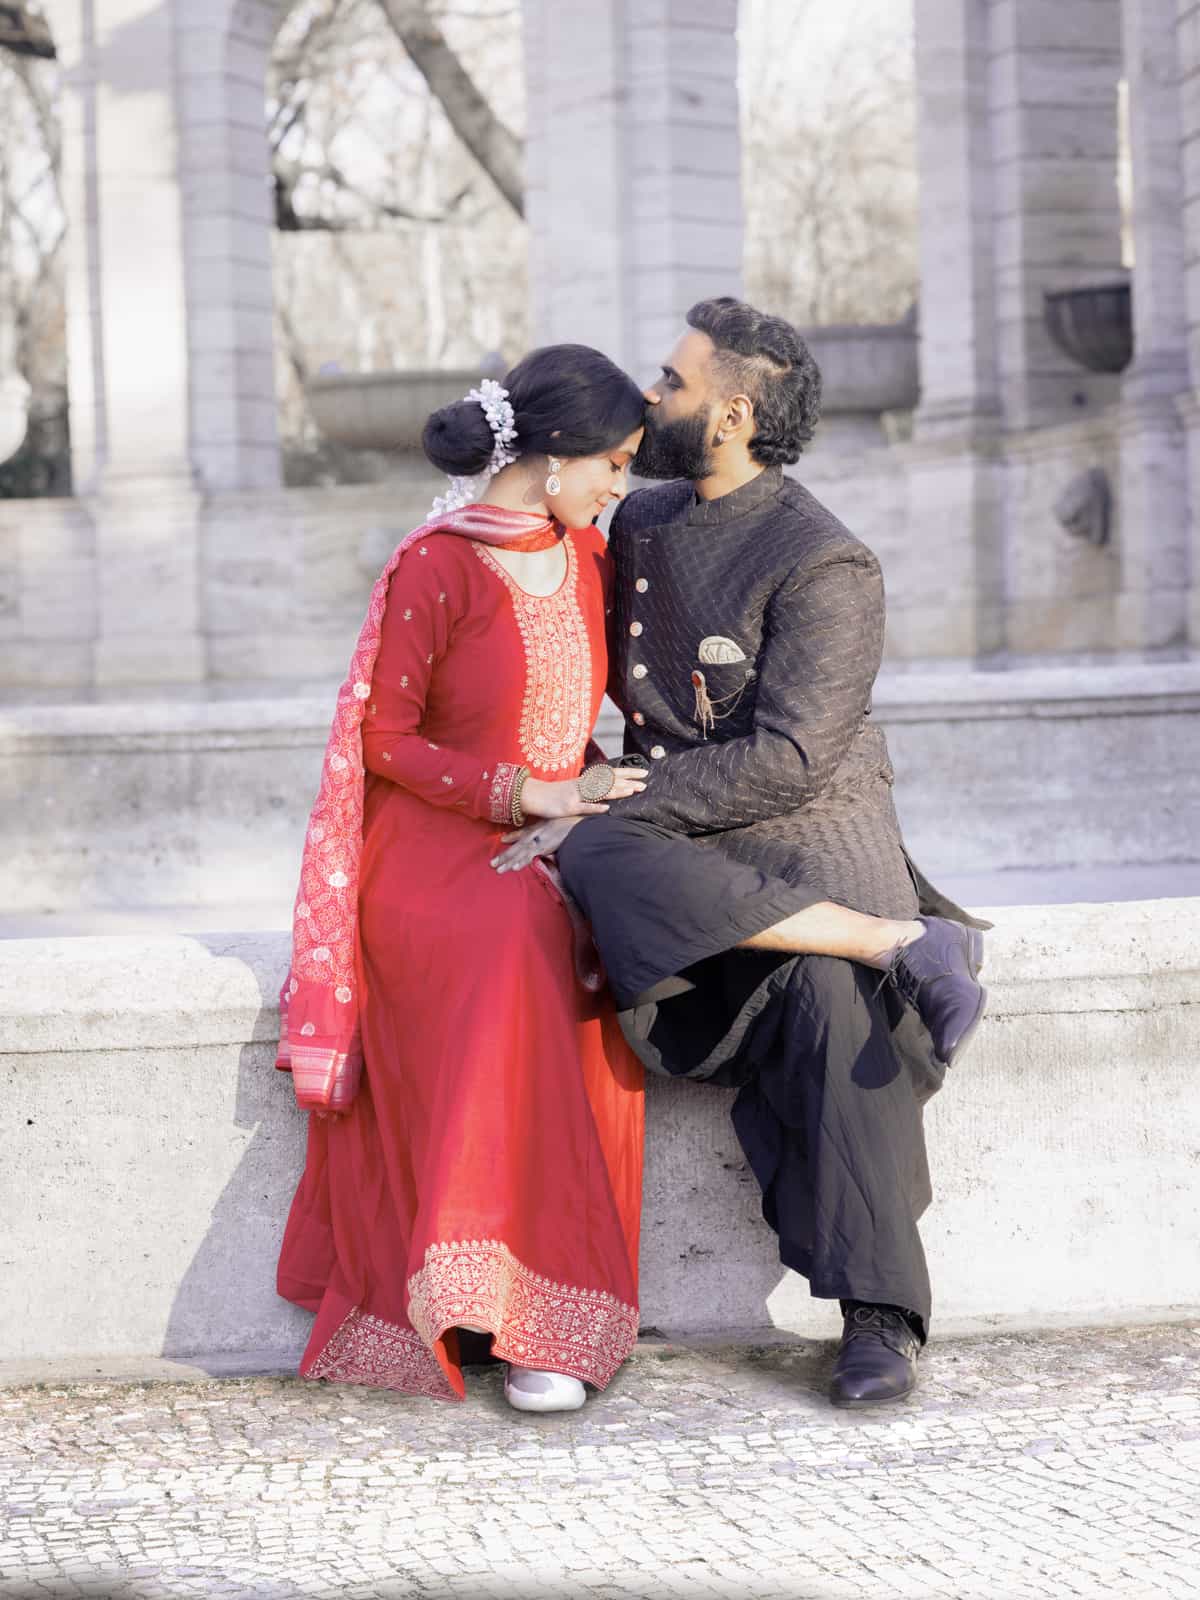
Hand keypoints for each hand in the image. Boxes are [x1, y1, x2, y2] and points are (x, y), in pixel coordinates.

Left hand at [490, 815, 585, 873]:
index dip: (512, 837)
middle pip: (517, 847)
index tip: (502, 840)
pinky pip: (530, 855)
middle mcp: (535, 834)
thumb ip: (548, 829)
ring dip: (508, 861)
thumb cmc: (571, 823)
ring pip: (520, 853)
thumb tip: (552, 839)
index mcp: (539, 828)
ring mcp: (538, 840)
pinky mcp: (544, 846)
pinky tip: (514, 867)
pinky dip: (522, 861)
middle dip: (504, 856)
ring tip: (498, 869)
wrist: (579, 823)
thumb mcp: (557, 823)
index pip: (523, 834)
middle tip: (492, 864)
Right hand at [520, 767, 648, 819]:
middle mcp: (583, 785)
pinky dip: (595, 807)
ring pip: (599, 791)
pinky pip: (583, 807)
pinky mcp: (568, 807)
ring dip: (616, 791)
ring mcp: (576, 795)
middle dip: (628, 779)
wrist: (532, 795)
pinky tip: (607, 809)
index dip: (628, 773)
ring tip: (632, 791)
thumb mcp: (574, 790)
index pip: (611, 774)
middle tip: (646, 780)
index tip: (644, 772)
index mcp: (586, 781)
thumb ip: (590, 791)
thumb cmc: (554, 795)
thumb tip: (607, 794)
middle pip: (609, 780)